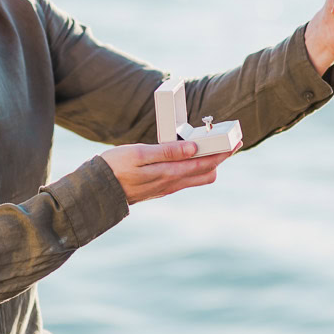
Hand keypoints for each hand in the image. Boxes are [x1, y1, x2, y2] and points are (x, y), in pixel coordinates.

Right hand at [101, 138, 240, 203]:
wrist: (96, 191)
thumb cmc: (115, 167)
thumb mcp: (139, 153)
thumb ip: (167, 151)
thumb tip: (193, 148)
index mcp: (169, 173)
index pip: (204, 163)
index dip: (222, 153)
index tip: (236, 142)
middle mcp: (171, 183)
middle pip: (206, 172)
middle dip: (220, 158)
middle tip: (230, 143)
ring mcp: (166, 188)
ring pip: (197, 178)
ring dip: (208, 163)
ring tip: (214, 147)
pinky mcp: (159, 188)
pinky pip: (185, 179)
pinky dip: (194, 168)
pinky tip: (191, 157)